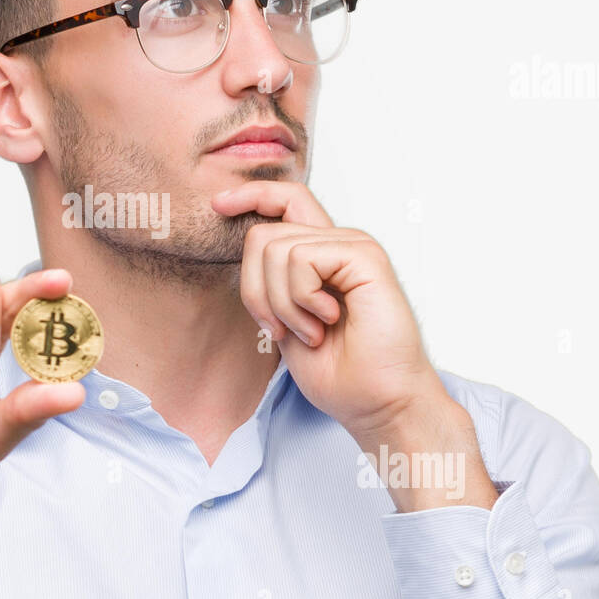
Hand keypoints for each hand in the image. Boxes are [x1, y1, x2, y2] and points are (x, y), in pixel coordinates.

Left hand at [213, 182, 495, 509]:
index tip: (218, 205)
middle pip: (263, 233)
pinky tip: (327, 320)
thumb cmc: (341, 373)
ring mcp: (353, 246)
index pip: (285, 200)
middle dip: (255, 290)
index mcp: (322, 255)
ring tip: (312, 331)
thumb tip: (244, 247)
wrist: (379, 403)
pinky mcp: (364, 256)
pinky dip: (301, 299)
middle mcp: (338, 243)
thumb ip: (271, 284)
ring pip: (275, 247)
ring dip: (281, 303)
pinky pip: (301, 258)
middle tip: (281, 330)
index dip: (250, 195)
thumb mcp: (286, 322)